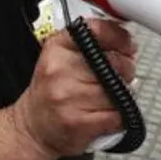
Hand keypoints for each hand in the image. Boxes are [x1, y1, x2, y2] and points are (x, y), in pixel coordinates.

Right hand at [12, 18, 137, 158]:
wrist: (33, 128)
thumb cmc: (51, 92)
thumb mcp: (61, 57)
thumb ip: (90, 43)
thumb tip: (126, 41)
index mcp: (57, 48)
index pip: (98, 31)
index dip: (120, 38)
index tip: (127, 46)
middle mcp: (59, 69)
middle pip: (114, 63)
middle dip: (125, 69)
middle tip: (119, 76)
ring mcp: (67, 97)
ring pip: (118, 90)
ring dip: (122, 95)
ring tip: (109, 97)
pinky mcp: (77, 123)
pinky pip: (117, 115)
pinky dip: (120, 115)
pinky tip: (107, 114)